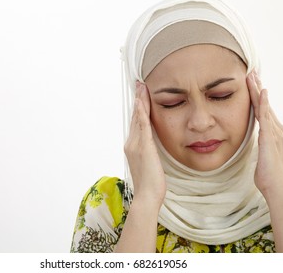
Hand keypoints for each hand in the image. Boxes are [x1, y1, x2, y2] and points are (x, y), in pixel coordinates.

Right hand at [124, 81, 165, 205]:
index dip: (137, 108)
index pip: (135, 123)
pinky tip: (142, 102)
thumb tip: (151, 145)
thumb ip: (148, 152)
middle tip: (139, 85)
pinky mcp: (143, 147)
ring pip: (137, 118)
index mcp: (133, 147)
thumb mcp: (149, 164)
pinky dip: (141, 113)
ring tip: (141, 87)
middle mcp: (131, 143)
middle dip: (137, 100)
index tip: (140, 96)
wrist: (147, 196)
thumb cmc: (150, 183)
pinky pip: (142, 126)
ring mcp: (135, 145)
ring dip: (139, 102)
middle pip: (134, 117)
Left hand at [247, 71, 282, 196]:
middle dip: (258, 87)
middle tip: (252, 71)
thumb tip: (255, 140)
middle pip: (265, 104)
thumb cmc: (267, 174)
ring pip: (265, 106)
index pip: (264, 110)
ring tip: (253, 75)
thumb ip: (259, 144)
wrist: (276, 187)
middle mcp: (277, 129)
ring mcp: (275, 132)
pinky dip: (264, 103)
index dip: (258, 96)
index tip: (251, 83)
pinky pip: (266, 117)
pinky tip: (262, 92)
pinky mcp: (270, 137)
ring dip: (259, 90)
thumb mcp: (262, 155)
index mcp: (274, 133)